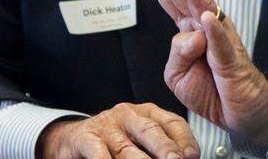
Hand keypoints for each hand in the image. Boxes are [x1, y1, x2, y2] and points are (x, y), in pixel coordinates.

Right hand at [38, 102, 198, 158]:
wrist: (73, 140)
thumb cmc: (114, 143)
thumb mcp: (139, 141)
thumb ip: (161, 148)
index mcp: (147, 113)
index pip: (172, 122)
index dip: (185, 139)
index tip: (194, 156)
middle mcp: (128, 115)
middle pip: (150, 131)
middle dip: (166, 149)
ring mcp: (106, 125)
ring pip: (126, 148)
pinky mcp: (85, 137)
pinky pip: (98, 152)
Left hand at [128, 0, 267, 150]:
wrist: (240, 114)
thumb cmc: (211, 90)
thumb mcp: (177, 75)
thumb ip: (176, 53)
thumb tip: (190, 35)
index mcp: (187, 28)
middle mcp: (203, 25)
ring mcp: (218, 38)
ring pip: (201, 5)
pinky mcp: (231, 58)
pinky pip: (221, 42)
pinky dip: (214, 30)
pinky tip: (205, 16)